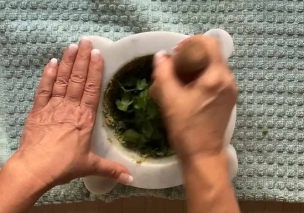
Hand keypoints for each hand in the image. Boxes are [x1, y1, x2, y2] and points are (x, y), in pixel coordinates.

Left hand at [5, 37, 131, 187]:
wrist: (35, 168)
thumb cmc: (63, 165)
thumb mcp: (90, 166)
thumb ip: (111, 169)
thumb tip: (132, 179)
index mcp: (84, 118)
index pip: (91, 89)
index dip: (94, 70)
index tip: (97, 54)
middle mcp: (70, 107)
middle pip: (77, 79)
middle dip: (81, 59)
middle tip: (85, 41)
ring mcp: (52, 106)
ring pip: (61, 80)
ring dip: (66, 62)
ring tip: (71, 46)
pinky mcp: (38, 110)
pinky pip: (43, 89)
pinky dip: (47, 75)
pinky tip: (51, 63)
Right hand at [150, 36, 236, 160]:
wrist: (203, 155)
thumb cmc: (185, 128)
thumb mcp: (169, 98)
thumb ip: (163, 72)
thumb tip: (161, 56)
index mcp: (217, 76)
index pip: (210, 43)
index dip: (191, 42)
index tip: (176, 54)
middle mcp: (229, 80)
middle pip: (212, 54)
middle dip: (192, 56)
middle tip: (175, 66)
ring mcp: (231, 91)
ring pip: (214, 67)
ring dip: (197, 67)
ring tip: (179, 79)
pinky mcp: (229, 100)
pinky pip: (216, 79)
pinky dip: (203, 78)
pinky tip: (189, 90)